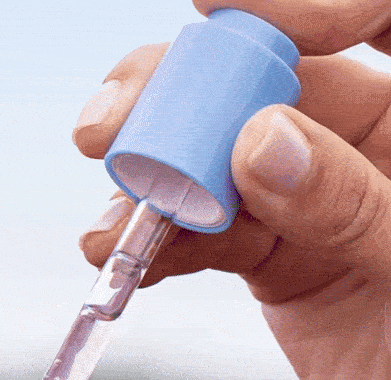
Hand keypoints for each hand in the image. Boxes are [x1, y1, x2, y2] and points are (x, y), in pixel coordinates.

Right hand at [73, 2, 390, 379]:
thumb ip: (354, 202)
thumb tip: (257, 142)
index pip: (377, 14)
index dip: (298, 0)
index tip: (211, 10)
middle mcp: (377, 151)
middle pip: (267, 87)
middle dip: (178, 103)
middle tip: (106, 129)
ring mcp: (321, 205)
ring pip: (220, 165)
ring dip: (151, 190)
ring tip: (106, 229)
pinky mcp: (282, 259)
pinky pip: (210, 234)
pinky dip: (162, 247)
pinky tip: (128, 262)